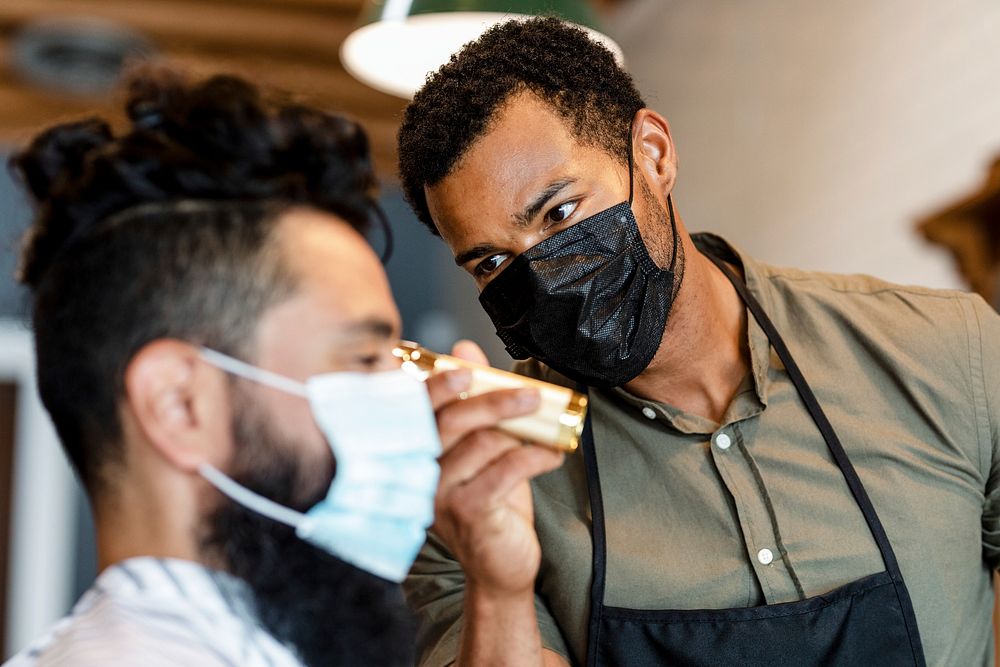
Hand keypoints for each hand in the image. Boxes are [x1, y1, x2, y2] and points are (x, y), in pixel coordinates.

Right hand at [426, 340, 564, 597]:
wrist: (501, 564)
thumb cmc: (490, 503)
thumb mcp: (482, 448)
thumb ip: (472, 400)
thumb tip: (465, 347)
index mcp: (418, 452)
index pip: (417, 410)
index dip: (437, 386)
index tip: (464, 369)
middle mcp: (421, 473)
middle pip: (451, 422)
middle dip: (493, 401)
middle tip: (531, 395)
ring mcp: (441, 494)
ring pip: (482, 443)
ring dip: (523, 433)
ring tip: (549, 433)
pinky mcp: (468, 511)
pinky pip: (504, 469)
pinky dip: (533, 457)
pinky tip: (552, 456)